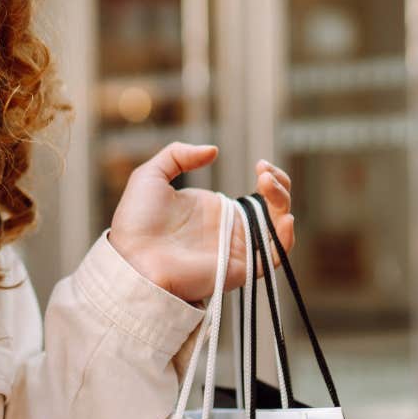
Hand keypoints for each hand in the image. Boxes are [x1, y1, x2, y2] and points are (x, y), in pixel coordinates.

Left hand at [106, 144, 294, 304]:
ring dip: (283, 203)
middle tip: (265, 172)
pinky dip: (286, 239)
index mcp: (216, 211)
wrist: (130, 257)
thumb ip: (178, 155)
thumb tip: (213, 151)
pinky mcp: (239, 268)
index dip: (269, 177)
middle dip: (280, 185)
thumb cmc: (135, 222)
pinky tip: (284, 216)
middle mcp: (231, 230)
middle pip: (274, 209)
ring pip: (278, 229)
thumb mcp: (151, 175)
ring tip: (267, 182)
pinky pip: (274, 258)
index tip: (261, 164)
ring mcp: (237, 249)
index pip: (257, 195)